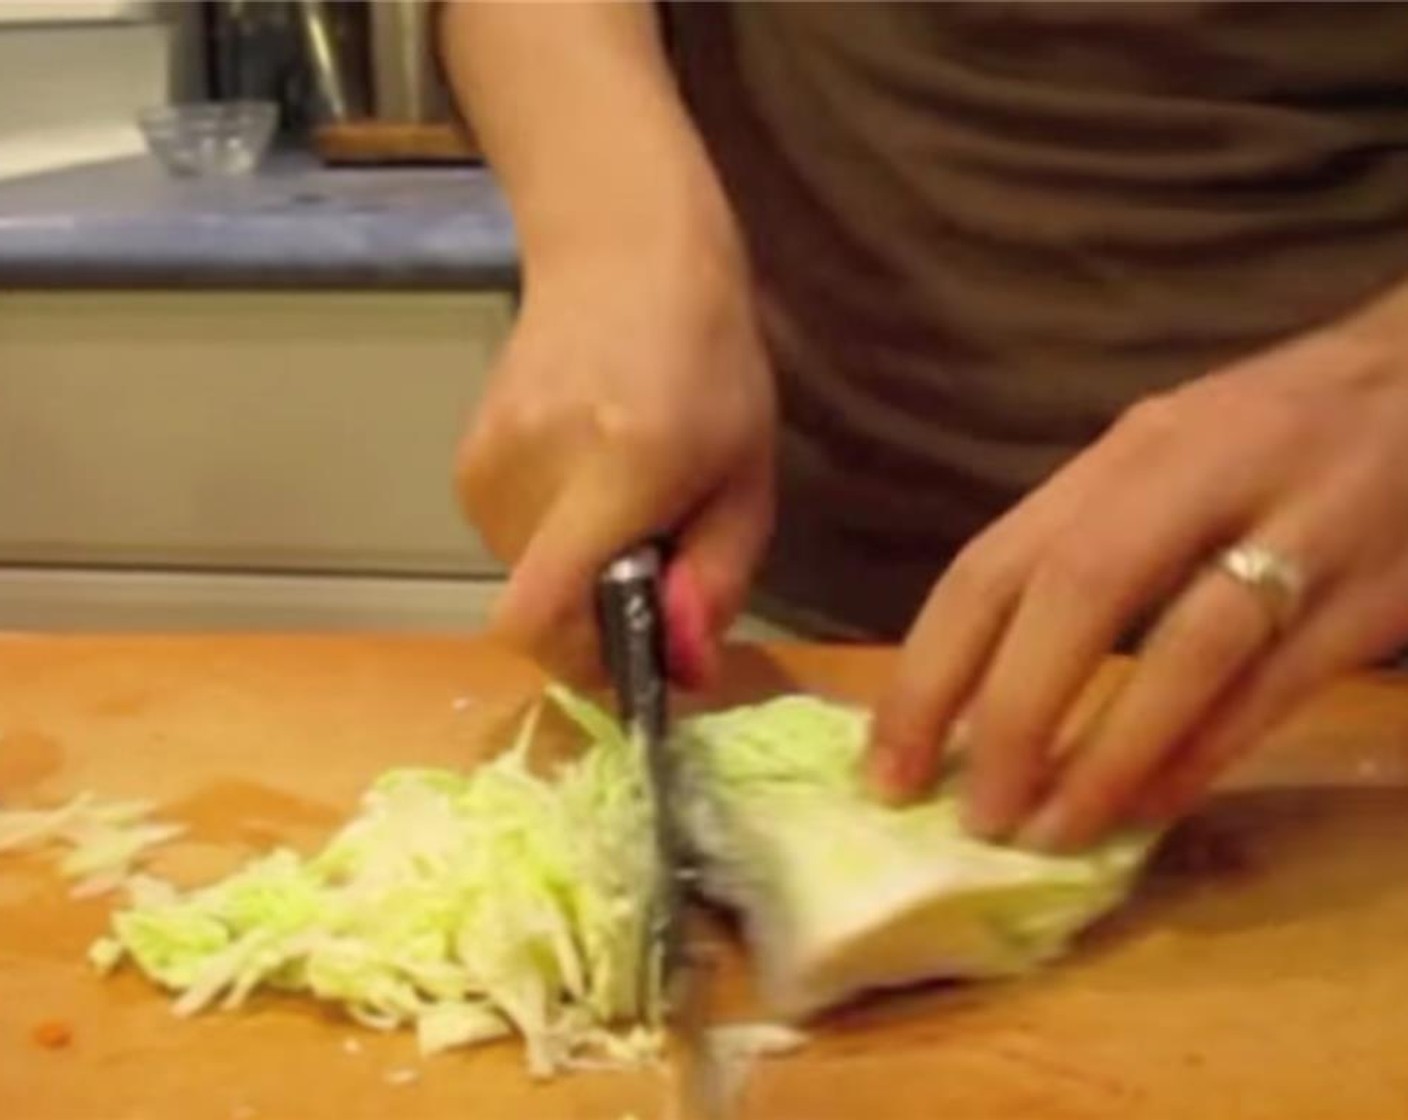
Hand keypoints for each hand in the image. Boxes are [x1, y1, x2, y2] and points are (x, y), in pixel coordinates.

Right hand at [456, 230, 774, 687]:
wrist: (621, 255)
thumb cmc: (710, 363)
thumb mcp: (748, 476)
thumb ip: (718, 578)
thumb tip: (682, 670)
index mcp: (621, 469)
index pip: (538, 615)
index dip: (583, 661)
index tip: (634, 643)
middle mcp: (537, 469)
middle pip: (539, 612)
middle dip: (598, 611)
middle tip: (651, 550)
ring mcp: (488, 462)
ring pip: (523, 580)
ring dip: (576, 568)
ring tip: (620, 496)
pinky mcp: (465, 460)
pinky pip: (506, 542)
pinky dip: (548, 536)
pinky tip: (583, 474)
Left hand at [867, 319, 1407, 850]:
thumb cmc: (1276, 431)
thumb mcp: (1166, 455)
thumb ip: (1082, 544)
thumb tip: (981, 678)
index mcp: (1128, 451)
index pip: (997, 564)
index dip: (929, 673)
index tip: (886, 766)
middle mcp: (1201, 479)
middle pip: (1077, 597)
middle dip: (1006, 717)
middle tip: (965, 814)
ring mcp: (1299, 534)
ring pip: (1184, 654)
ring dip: (1103, 756)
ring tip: (1042, 833)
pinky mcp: (1372, 599)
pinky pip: (1273, 693)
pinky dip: (1200, 758)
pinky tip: (1145, 812)